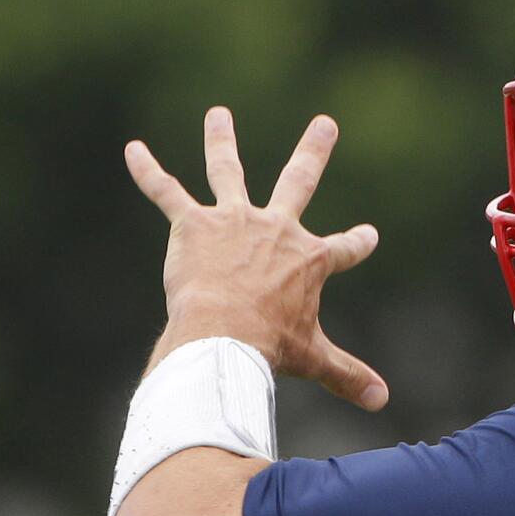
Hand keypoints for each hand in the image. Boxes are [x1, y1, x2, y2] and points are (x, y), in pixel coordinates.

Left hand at [124, 106, 388, 410]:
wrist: (223, 335)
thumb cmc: (269, 346)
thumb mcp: (314, 360)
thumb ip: (348, 375)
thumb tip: (382, 401)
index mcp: (308, 260)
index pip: (345, 248)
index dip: (359, 243)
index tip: (369, 235)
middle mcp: (276, 230)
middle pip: (299, 182)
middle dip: (314, 151)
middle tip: (325, 124)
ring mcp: (233, 221)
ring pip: (229, 171)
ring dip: (222, 140)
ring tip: (218, 114)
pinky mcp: (193, 225)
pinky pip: (167, 192)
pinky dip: (148, 172)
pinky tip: (132, 149)